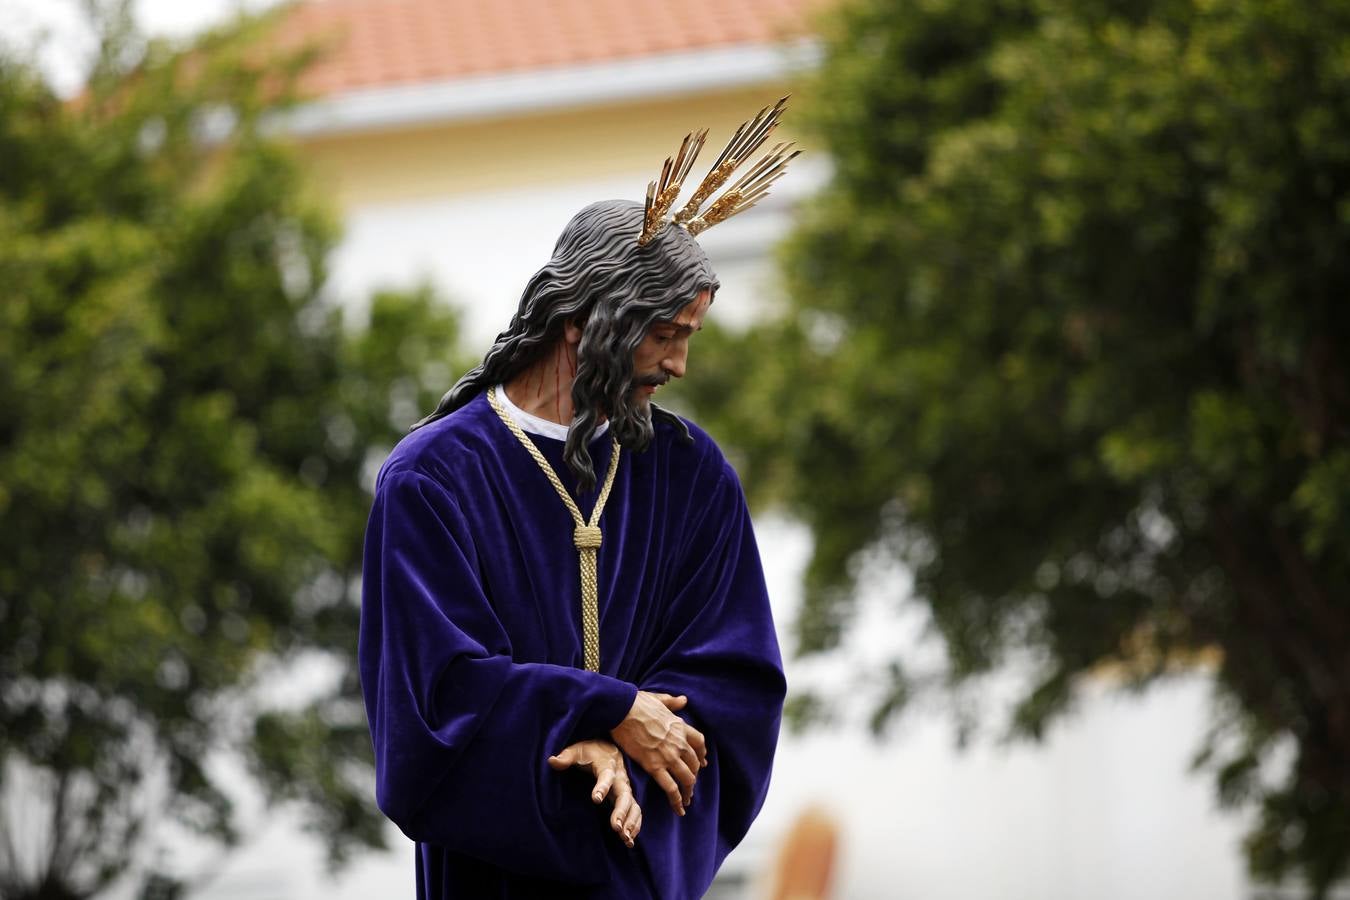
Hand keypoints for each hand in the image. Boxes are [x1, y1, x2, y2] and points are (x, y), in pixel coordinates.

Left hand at [548, 739, 641, 847]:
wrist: (609, 751)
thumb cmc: (590, 752)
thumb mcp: (577, 751)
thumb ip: (566, 757)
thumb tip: (551, 761)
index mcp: (607, 766)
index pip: (606, 776)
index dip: (602, 786)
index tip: (595, 799)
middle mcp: (620, 779)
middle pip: (624, 795)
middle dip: (621, 811)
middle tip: (616, 827)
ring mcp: (625, 790)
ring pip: (633, 806)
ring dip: (631, 822)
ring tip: (625, 838)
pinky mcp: (627, 799)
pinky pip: (635, 812)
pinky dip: (635, 826)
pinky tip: (629, 841)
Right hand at [610, 691, 707, 815]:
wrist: (623, 710)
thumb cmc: (638, 703)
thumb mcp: (660, 699)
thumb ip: (673, 702)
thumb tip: (683, 700)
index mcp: (680, 727)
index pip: (699, 743)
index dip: (702, 754)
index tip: (702, 761)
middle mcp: (678, 743)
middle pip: (694, 764)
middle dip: (694, 775)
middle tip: (690, 784)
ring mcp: (668, 756)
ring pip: (687, 778)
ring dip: (689, 791)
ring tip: (687, 800)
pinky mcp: (654, 766)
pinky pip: (671, 788)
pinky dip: (677, 800)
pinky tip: (679, 808)